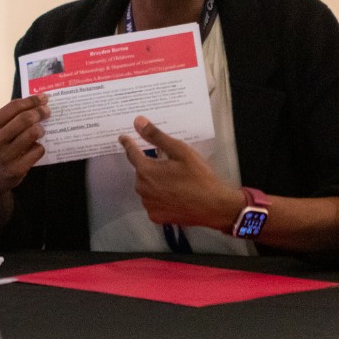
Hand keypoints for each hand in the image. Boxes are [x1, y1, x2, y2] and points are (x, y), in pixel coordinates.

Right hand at [0, 94, 49, 228]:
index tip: (43, 98)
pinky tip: (36, 147)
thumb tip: (36, 103)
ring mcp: (5, 156)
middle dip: (39, 113)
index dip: (31, 101)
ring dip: (40, 129)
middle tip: (47, 112)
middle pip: (25, 119)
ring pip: (32, 134)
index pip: (14, 107)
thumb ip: (10, 118)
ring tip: (41, 130)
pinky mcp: (16, 169)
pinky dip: (40, 147)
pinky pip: (37, 151)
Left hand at [117, 116, 240, 230]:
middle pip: (141, 172)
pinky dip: (159, 197)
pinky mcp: (156, 217)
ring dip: (155, 183)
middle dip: (150, 166)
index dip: (128, 144)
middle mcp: (142, 189)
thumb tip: (138, 122)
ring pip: (147, 188)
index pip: (132, 153)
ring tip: (175, 182)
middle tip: (169, 166)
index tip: (123, 138)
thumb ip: (157, 136)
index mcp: (146, 171)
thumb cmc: (199, 177)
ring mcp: (148, 205)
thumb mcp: (180, 151)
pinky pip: (153, 202)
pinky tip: (174, 196)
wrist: (214, 207)